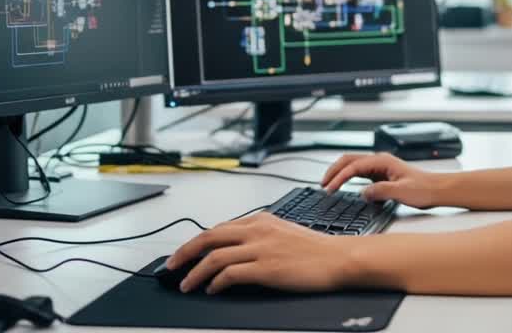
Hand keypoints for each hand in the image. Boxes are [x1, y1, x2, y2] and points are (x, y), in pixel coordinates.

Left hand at [165, 213, 355, 293]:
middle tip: (171, 266)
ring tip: (186, 285)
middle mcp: (258, 230)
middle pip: (209, 237)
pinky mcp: (266, 267)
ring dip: (195, 272)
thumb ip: (260, 236)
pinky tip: (212, 290)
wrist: (339, 259)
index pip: (220, 228)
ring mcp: (261, 248)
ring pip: (215, 257)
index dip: (197, 242)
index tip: (185, 253)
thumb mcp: (284, 233)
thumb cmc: (317, 250)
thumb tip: (238, 251)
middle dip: (185, 253)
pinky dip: (215, 283)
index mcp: (262, 220)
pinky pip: (230, 274)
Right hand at [322, 153, 442, 207]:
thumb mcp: (401, 192)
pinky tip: (344, 185)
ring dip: (339, 173)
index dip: (339, 177)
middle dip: (334, 171)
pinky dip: (348, 178)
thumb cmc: (424, 188)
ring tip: (328, 184)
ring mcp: (380, 167)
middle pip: (349, 160)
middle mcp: (380, 161)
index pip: (354, 166)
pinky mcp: (381, 175)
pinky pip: (360, 173)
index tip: (330, 188)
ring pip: (353, 165)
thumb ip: (380, 191)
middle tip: (322, 184)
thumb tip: (363, 193)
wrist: (437, 189)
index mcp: (383, 161)